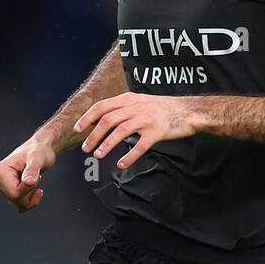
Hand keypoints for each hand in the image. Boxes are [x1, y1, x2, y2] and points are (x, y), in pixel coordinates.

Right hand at [0, 135, 55, 212]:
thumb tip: (28, 182)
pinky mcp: (6, 190)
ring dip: (31, 197)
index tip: (35, 176)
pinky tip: (34, 190)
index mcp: (0, 170)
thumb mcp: (38, 158)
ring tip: (35, 181)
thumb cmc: (39, 151)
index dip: (29, 188)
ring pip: (17, 204)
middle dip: (30, 194)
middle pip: (15, 200)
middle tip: (37, 178)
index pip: (15, 193)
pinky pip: (18, 204)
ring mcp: (0, 185)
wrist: (39, 151)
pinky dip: (29, 200)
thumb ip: (32, 170)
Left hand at [74, 92, 196, 169]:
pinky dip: (129, 156)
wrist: (187, 111)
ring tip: (97, 155)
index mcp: (129, 99)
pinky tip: (121, 164)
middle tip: (85, 148)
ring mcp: (146, 119)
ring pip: (121, 131)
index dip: (87, 118)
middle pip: (108, 120)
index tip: (78, 130)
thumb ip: (122, 109)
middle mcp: (135, 107)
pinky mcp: (157, 132)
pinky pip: (140, 146)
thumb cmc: (162, 109)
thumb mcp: (139, 102)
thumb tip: (100, 120)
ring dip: (106, 144)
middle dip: (93, 135)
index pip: (102, 106)